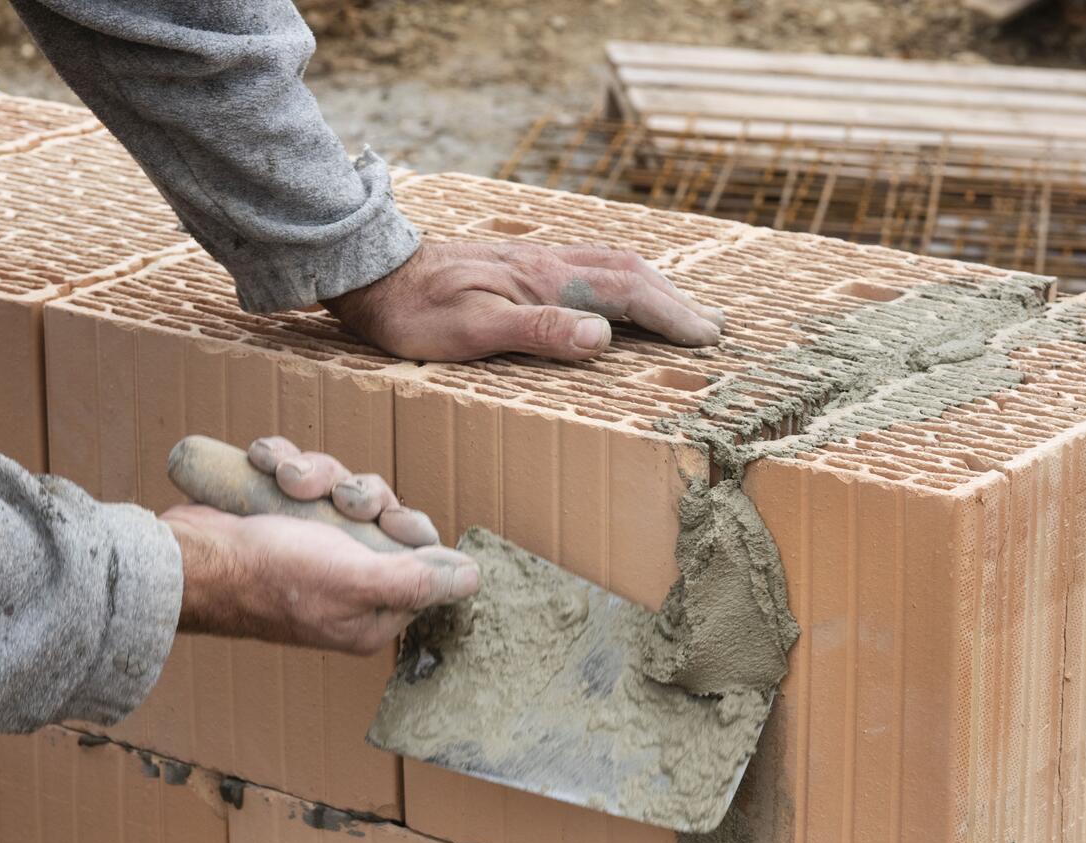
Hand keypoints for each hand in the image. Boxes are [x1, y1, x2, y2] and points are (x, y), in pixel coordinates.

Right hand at [160, 437, 479, 653]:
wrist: (187, 559)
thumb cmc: (268, 574)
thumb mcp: (354, 579)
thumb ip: (416, 581)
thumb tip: (472, 578)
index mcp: (369, 610)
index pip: (417, 558)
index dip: (404, 526)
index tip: (382, 518)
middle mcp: (342, 581)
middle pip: (379, 514)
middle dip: (355, 492)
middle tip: (333, 498)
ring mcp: (307, 548)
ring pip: (338, 488)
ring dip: (315, 471)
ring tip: (287, 478)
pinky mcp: (276, 517)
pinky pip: (297, 475)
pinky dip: (281, 463)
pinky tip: (266, 466)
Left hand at [324, 240, 725, 361]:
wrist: (371, 274)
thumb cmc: (413, 312)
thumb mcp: (470, 331)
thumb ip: (538, 329)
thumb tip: (601, 334)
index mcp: (544, 280)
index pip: (627, 293)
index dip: (671, 316)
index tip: (707, 338)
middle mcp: (547, 263)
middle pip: (630, 273)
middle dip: (676, 300)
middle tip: (714, 327)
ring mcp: (533, 261)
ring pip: (611, 264)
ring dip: (653, 288)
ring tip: (681, 310)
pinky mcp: (517, 265)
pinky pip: (587, 266)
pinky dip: (622, 281)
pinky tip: (617, 296)